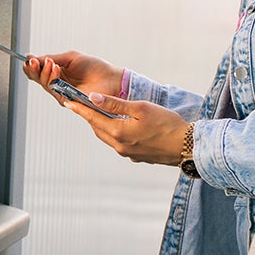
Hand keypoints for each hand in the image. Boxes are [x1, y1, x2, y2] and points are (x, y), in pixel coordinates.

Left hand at [20, 50, 189, 165]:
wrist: (186, 147)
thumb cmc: (166, 123)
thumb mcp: (140, 107)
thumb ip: (115, 104)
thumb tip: (93, 97)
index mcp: (118, 132)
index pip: (93, 117)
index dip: (80, 108)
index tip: (68, 101)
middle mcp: (119, 146)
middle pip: (98, 128)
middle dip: (90, 116)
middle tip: (81, 104)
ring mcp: (127, 153)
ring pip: (107, 136)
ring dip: (101, 125)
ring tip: (97, 113)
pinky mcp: (136, 157)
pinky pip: (118, 143)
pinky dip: (114, 132)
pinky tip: (119, 126)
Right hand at [21, 50, 124, 106]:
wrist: (110, 78)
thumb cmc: (94, 67)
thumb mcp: (70, 58)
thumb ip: (52, 58)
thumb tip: (32, 57)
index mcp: (57, 72)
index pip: (38, 70)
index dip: (31, 65)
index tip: (28, 58)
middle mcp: (57, 83)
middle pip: (37, 78)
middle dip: (33, 69)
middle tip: (34, 61)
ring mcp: (61, 92)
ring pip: (43, 84)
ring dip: (44, 72)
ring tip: (51, 63)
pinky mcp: (66, 100)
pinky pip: (53, 90)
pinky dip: (52, 78)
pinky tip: (55, 69)